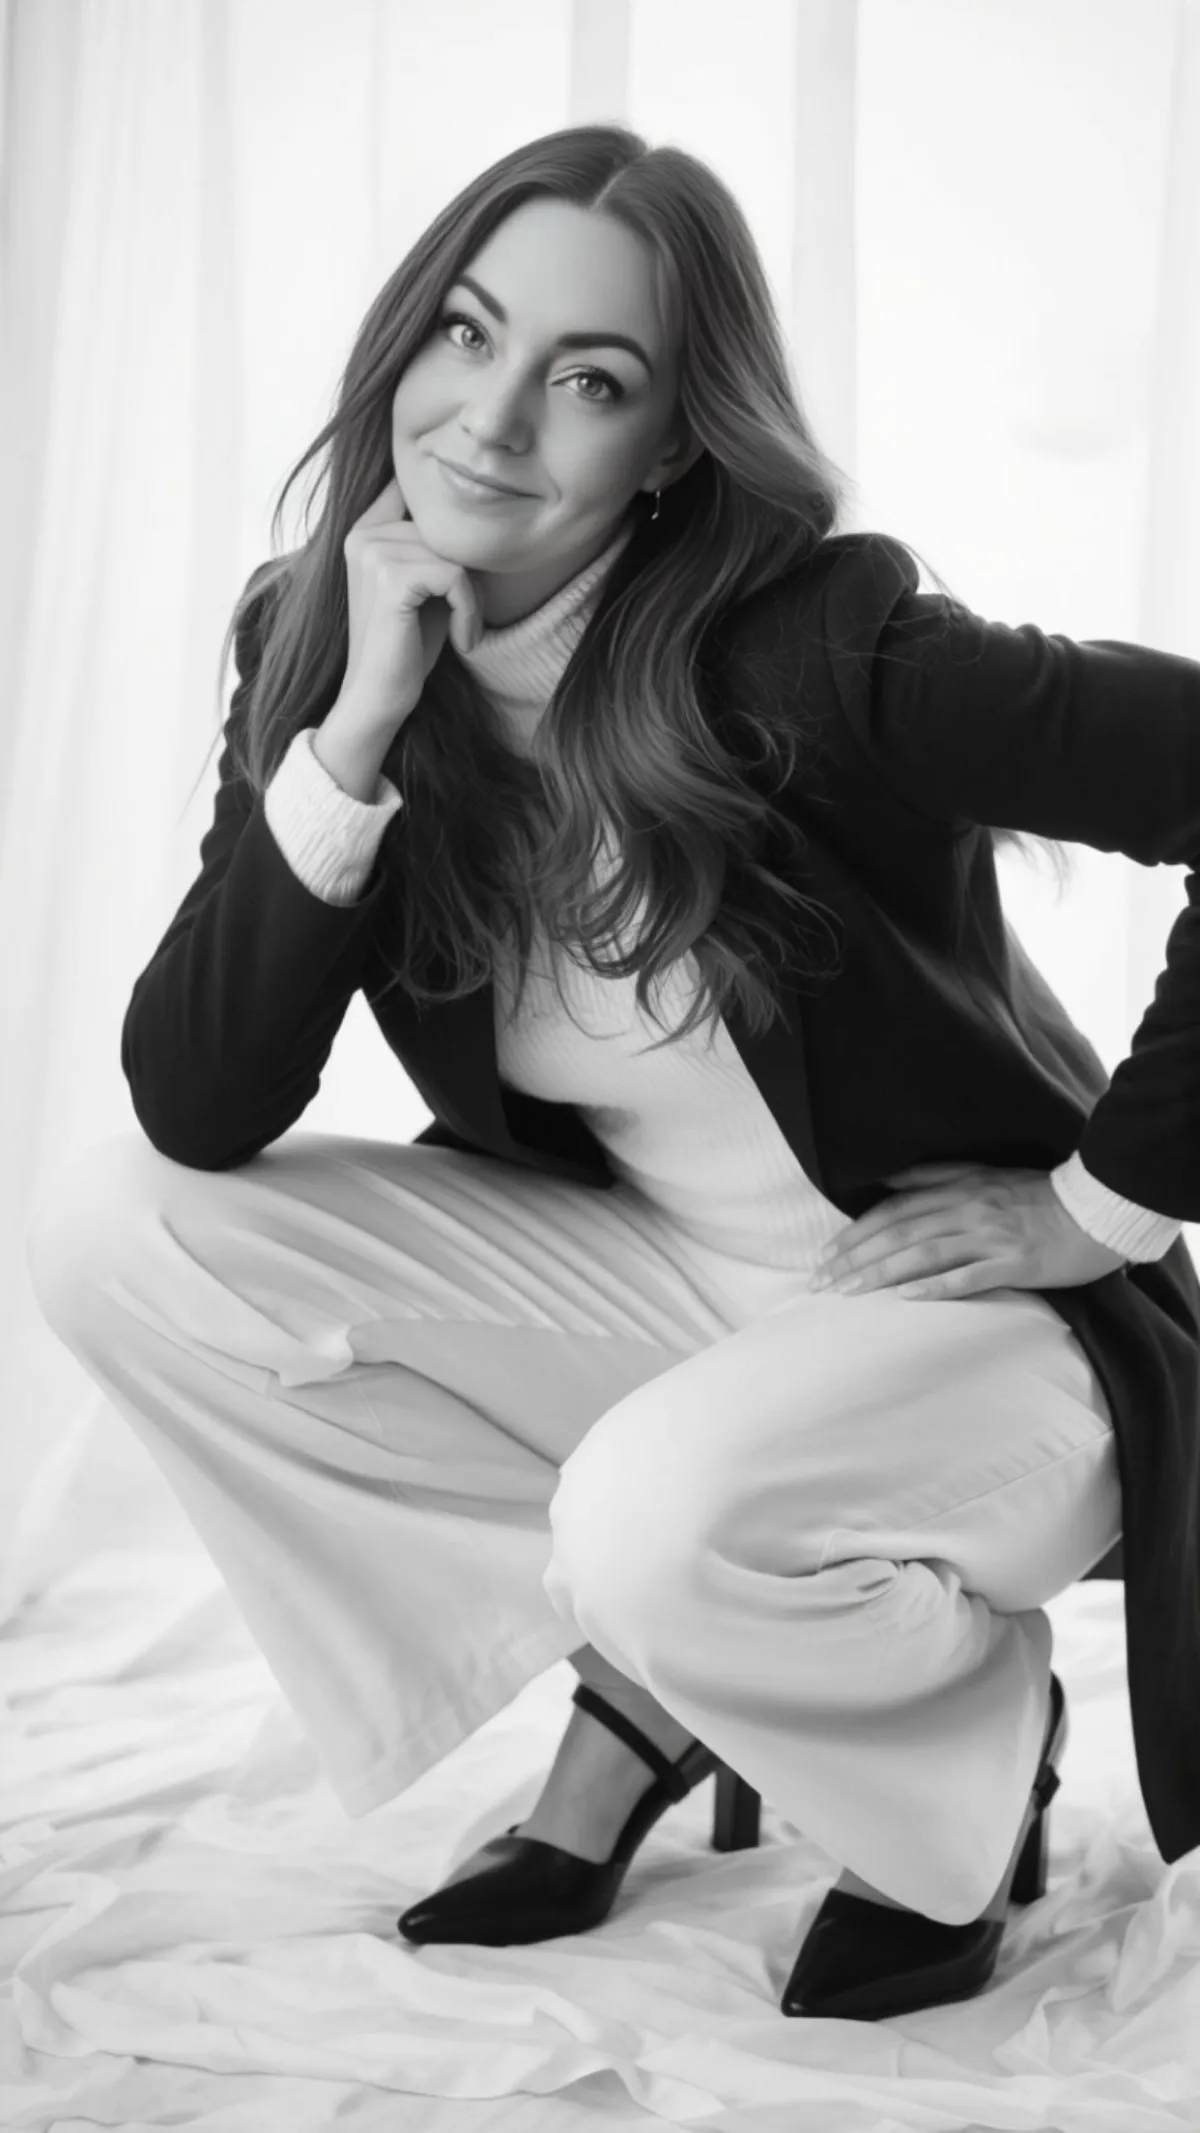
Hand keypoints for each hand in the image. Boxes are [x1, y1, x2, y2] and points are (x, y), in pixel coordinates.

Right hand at [339, 474, 483, 734]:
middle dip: (468, 574)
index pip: (413, 491)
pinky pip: (455, 575)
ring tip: (464, 631)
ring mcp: (373, 553)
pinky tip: (462, 640)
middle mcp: (363, 534)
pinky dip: (468, 610)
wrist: (378, 697)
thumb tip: (480, 506)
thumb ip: (438, 547)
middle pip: (446, 528)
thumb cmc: (408, 645)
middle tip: (466, 618)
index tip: (459, 562)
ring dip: (471, 598)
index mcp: (365, 531)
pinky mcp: (391, 578)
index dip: (449, 517)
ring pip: (455, 553)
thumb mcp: (426, 587)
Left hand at [807, 1161, 1126, 1300]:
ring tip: (847, 1294)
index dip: (857, 1232)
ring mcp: (991, 1237)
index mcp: (959, 1187)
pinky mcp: (1015, 1263)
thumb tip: (889, 1179)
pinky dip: (935, 1287)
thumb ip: (937, 1176)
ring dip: (881, 1275)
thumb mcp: (985, 1173)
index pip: (895, 1209)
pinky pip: (969, 1277)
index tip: (826, 1255)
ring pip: (924, 1254)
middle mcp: (968, 1209)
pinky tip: (906, 1299)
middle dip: (855, 1258)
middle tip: (821, 1282)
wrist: (1097, 1209)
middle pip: (899, 1232)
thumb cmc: (1040, 1195)